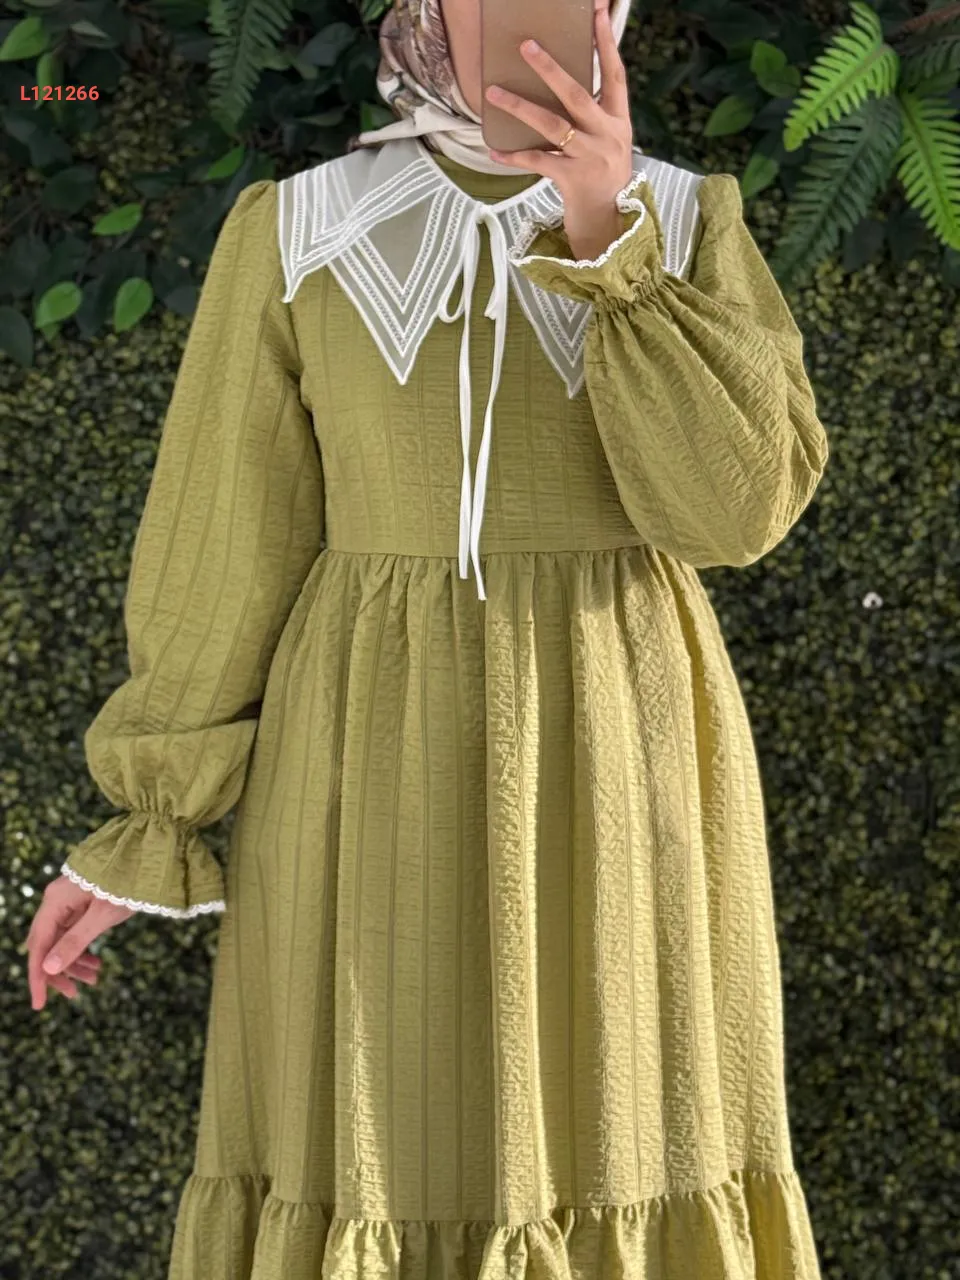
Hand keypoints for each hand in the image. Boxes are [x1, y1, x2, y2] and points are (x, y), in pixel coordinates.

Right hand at [23, 873, 133, 1010]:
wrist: (147, 857)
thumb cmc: (127, 883)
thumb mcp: (103, 917)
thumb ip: (75, 941)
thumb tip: (49, 969)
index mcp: (55, 902)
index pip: (39, 946)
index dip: (38, 978)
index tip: (39, 1004)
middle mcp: (56, 901)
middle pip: (46, 944)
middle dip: (57, 971)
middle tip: (74, 994)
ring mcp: (68, 902)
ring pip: (61, 940)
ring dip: (73, 962)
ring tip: (94, 979)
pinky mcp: (81, 903)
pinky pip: (73, 932)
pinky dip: (82, 949)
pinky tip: (96, 964)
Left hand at [484, 0, 634, 259]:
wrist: (608, 226)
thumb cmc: (602, 181)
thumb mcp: (608, 144)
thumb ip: (595, 117)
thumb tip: (563, 86)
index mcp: (618, 122)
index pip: (615, 74)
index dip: (607, 42)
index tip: (599, 11)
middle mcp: (608, 135)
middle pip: (577, 94)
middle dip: (551, 68)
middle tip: (527, 46)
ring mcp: (590, 157)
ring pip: (552, 124)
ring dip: (520, 106)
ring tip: (494, 92)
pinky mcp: (572, 179)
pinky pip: (537, 161)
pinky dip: (514, 156)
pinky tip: (495, 151)